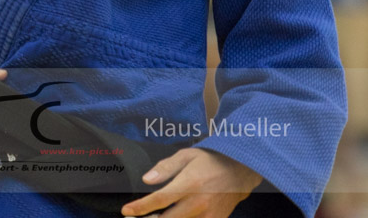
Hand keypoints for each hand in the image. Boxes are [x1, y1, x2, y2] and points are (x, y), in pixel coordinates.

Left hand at [121, 148, 261, 216]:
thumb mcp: (187, 156)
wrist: (240, 171)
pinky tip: (172, 217)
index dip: (140, 207)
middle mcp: (199, 203)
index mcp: (190, 184)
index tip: (126, 211)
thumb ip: (165, 168)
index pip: (160, 200)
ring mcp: (209, 215)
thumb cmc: (211, 161)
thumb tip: (147, 179)